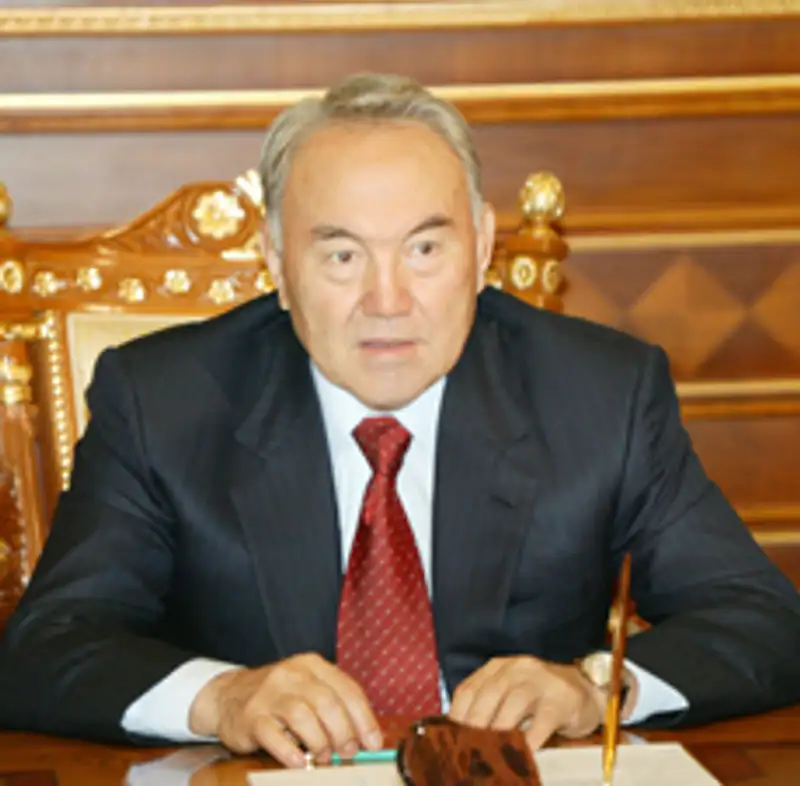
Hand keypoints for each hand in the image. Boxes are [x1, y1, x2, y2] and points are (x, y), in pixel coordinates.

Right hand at [188, 653, 382, 766]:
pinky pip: (273, 735)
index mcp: (312, 665)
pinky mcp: (251, 716)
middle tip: (348, 753)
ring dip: (319, 742)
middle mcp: (291, 674)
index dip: (364, 719)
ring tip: (324, 757)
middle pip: (327, 702)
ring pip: (302, 716)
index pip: (347, 689)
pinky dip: (290, 752)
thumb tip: (365, 738)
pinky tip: (300, 762)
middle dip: (343, 732)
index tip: (373, 743)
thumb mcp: (308, 689)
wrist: (229, 695)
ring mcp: (269, 694)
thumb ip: (335, 706)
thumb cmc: (280, 697)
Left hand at [448, 656, 606, 750]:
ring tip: (489, 755)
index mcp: (498, 667)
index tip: (448, 740)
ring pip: (512, 705)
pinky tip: (523, 754)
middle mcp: (515, 669)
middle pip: (487, 696)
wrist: (585, 689)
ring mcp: (539, 681)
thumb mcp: (511, 693)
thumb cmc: (540, 697)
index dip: (456, 716)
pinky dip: (530, 740)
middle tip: (466, 752)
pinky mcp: (560, 699)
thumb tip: (463, 738)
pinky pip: (541, 722)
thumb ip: (489, 706)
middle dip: (473, 726)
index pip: (468, 689)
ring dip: (499, 732)